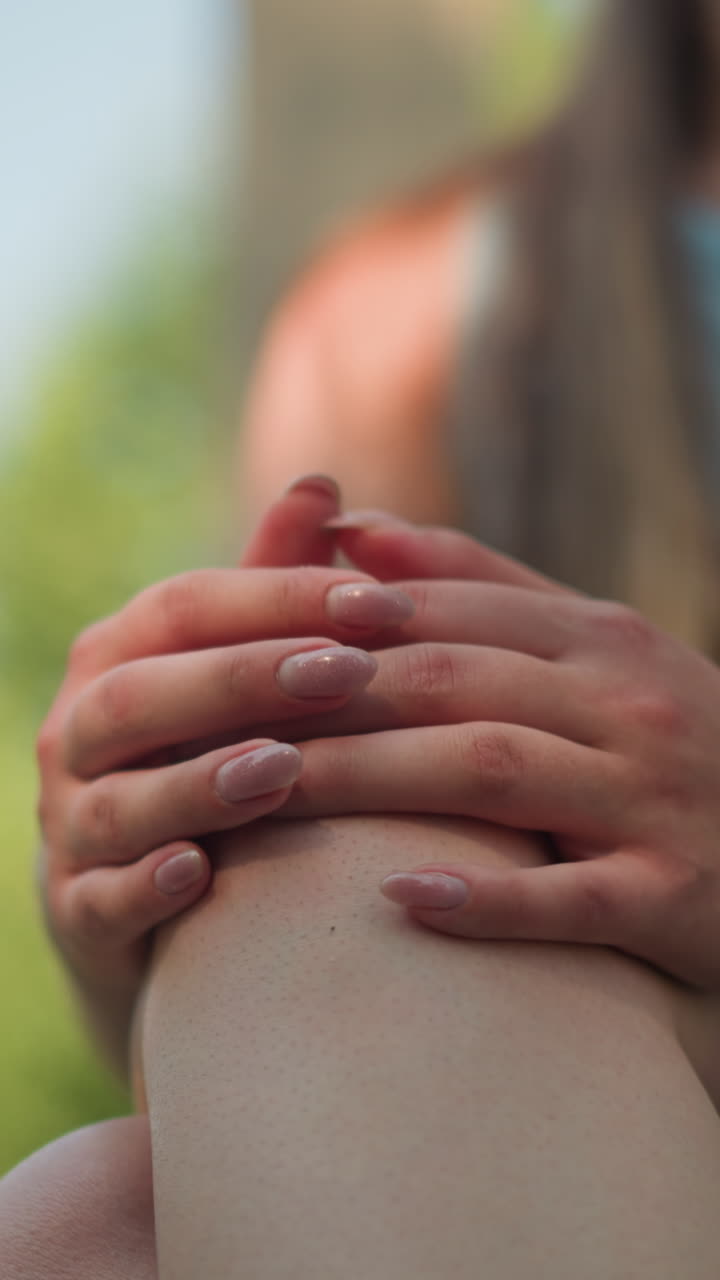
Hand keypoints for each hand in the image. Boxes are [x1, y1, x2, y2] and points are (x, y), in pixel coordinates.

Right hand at [35, 479, 414, 1013]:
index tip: (384, 603)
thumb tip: (321, 482)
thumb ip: (272, 586)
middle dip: (244, 679)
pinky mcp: (77, 915)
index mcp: (117, 658)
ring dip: (198, 783)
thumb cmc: (208, 754)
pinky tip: (198, 873)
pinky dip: (143, 887)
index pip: (185, 608)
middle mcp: (78, 733)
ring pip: (118, 800)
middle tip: (350, 671)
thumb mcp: (237, 671)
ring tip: (284, 769)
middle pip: (141, 694)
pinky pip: (99, 902)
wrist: (156, 900)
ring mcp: (71, 827)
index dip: (279, 598)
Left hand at [262, 509, 719, 991]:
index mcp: (599, 636)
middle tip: (219, 714)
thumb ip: (481, 585)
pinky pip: (575, 898)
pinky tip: (402, 900)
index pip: (447, 612)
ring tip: (267, 792)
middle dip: (328, 695)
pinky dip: (490, 900)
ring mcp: (655, 797)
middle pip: (453, 682)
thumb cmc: (671, 737)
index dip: (334, 621)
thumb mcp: (595, 645)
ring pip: (493, 773)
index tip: (233, 637)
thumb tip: (354, 532)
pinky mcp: (679, 895)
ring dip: (374, 778)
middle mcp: (626, 701)